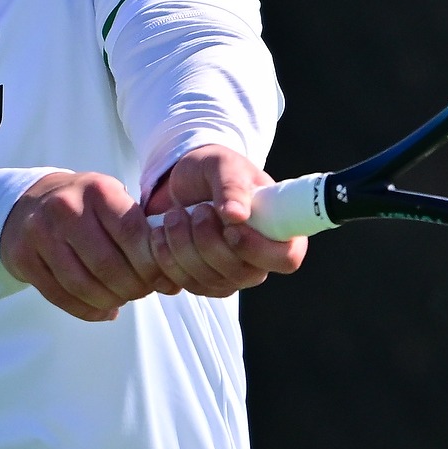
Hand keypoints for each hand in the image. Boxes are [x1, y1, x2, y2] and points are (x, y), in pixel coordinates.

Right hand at [0, 171, 177, 321]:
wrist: (29, 200)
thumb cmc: (85, 205)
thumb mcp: (113, 201)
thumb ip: (142, 233)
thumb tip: (173, 279)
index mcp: (98, 190)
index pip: (133, 234)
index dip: (152, 264)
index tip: (162, 278)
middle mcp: (66, 208)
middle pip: (108, 266)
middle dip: (133, 288)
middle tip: (143, 292)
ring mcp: (41, 233)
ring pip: (83, 285)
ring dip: (111, 300)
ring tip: (123, 298)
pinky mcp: (23, 257)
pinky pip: (60, 297)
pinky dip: (87, 310)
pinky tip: (103, 309)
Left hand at [144, 145, 307, 297]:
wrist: (181, 181)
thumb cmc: (213, 170)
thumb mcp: (222, 164)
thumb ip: (231, 185)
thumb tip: (237, 215)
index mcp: (278, 230)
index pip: (286, 258)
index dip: (258, 250)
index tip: (230, 229)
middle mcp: (259, 259)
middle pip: (242, 274)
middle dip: (209, 241)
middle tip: (197, 209)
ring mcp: (231, 275)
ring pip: (209, 281)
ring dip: (184, 247)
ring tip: (175, 214)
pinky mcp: (202, 282)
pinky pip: (185, 284)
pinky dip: (167, 259)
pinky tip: (160, 233)